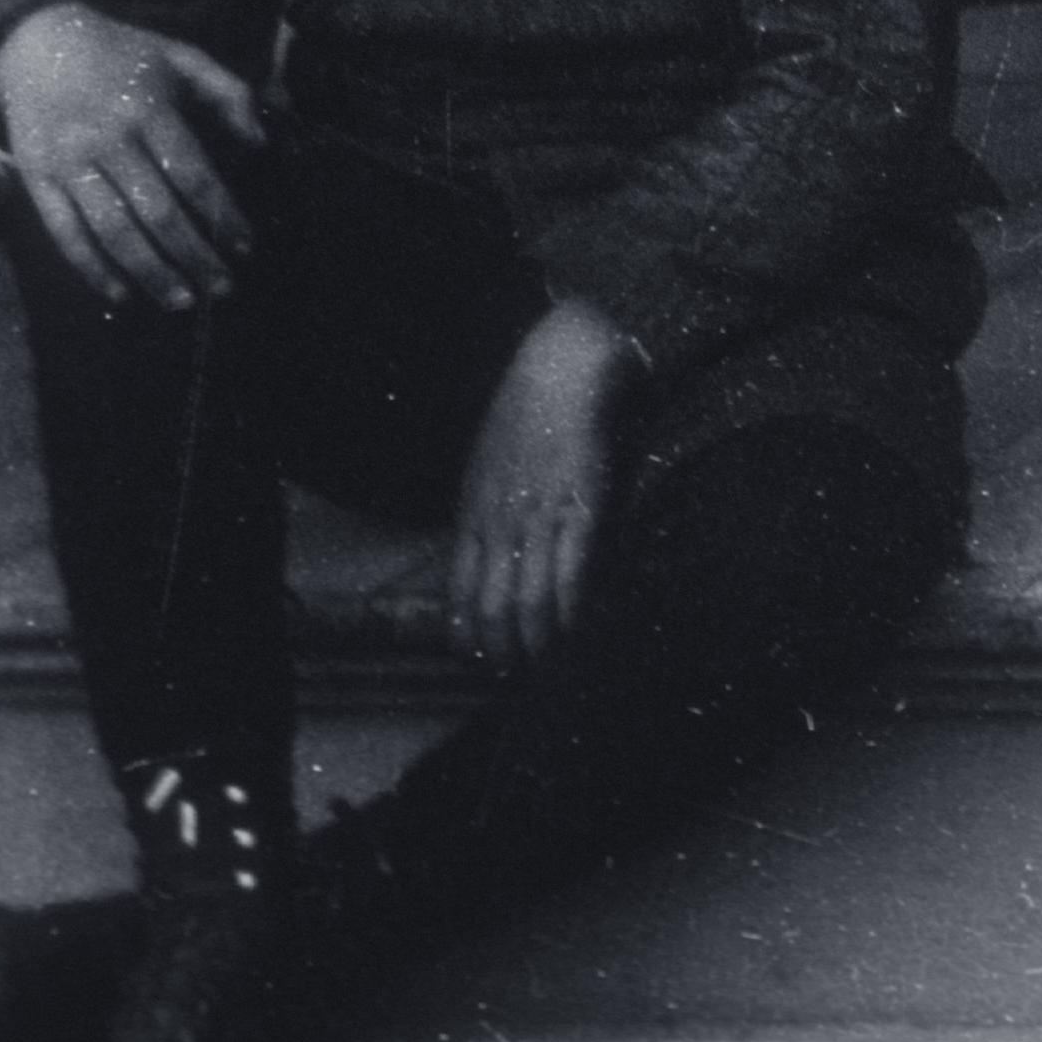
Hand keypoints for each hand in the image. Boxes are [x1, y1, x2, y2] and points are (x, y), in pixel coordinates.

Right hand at [0, 5, 263, 307]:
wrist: (35, 44)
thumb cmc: (124, 55)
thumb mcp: (182, 57)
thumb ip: (227, 92)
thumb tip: (260, 141)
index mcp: (148, 110)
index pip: (192, 174)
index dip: (221, 214)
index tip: (246, 246)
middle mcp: (107, 140)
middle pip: (156, 211)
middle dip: (193, 254)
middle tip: (224, 287)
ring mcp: (67, 163)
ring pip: (112, 230)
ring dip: (149, 271)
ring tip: (182, 301)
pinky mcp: (36, 179)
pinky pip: (64, 232)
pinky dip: (90, 268)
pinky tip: (119, 293)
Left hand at [450, 298, 633, 667]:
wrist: (560, 368)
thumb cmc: (526, 413)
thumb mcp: (486, 466)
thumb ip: (486, 513)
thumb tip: (490, 558)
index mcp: (472, 514)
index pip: (460, 593)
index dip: (468, 633)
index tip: (479, 657)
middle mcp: (500, 523)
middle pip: (493, 606)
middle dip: (503, 648)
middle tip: (517, 673)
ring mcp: (540, 516)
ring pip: (530, 598)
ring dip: (538, 639)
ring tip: (548, 662)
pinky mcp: (581, 506)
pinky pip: (572, 572)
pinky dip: (572, 608)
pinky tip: (576, 627)